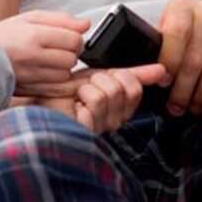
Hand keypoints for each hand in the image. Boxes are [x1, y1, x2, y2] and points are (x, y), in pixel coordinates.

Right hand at [0, 11, 88, 94]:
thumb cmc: (2, 36)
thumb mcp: (29, 18)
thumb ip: (60, 19)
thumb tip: (85, 24)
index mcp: (34, 35)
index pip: (74, 39)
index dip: (75, 38)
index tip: (68, 37)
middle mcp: (33, 57)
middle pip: (72, 59)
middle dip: (70, 53)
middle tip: (58, 49)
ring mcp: (31, 76)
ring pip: (65, 75)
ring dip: (62, 68)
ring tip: (49, 61)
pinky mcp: (30, 90)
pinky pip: (56, 88)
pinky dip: (56, 81)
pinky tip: (46, 73)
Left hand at [36, 63, 170, 132]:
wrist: (40, 100)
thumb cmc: (66, 92)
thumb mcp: (103, 76)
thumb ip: (134, 74)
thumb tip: (161, 70)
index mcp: (122, 109)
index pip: (136, 88)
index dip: (120, 75)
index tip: (104, 78)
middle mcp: (115, 122)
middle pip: (126, 88)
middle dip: (103, 78)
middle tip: (89, 87)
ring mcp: (102, 128)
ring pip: (110, 92)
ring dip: (89, 86)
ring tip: (79, 97)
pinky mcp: (89, 131)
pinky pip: (96, 101)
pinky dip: (82, 95)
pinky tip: (74, 105)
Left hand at [158, 0, 201, 116]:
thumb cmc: (193, 31)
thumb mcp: (172, 29)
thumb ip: (159, 45)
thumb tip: (142, 72)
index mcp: (182, 7)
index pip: (175, 34)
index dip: (170, 61)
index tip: (164, 84)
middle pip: (196, 56)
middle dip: (184, 88)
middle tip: (176, 108)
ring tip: (195, 108)